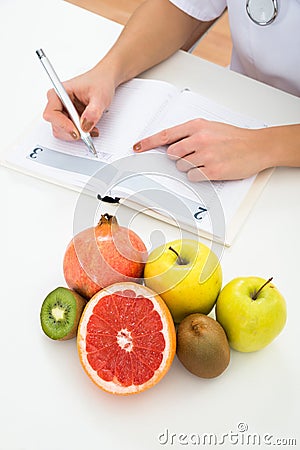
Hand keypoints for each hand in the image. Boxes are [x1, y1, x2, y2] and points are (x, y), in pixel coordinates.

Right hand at [42, 65, 115, 140]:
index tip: (76, 131)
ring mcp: (63, 112)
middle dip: (72, 132)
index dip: (62, 125)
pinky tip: (90, 129)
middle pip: (56, 125)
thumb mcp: (100, 96)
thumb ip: (93, 111)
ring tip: (91, 129)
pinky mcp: (69, 118)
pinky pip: (70, 132)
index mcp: (60, 92)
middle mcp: (58, 102)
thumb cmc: (100, 82)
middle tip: (86, 132)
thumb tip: (85, 125)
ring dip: (77, 134)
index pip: (51, 113)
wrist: (105, 80)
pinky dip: (80, 134)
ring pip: (62, 131)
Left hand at [133, 119, 271, 180]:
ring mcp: (206, 155)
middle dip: (178, 157)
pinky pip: (192, 177)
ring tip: (206, 161)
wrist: (257, 146)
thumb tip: (170, 145)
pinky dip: (198, 175)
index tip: (138, 147)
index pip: (166, 135)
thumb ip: (190, 134)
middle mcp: (200, 139)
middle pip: (172, 154)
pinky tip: (210, 169)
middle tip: (193, 156)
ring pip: (181, 167)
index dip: (148, 142)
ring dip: (189, 167)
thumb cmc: (233, 137)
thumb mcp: (210, 127)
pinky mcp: (212, 171)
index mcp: (197, 126)